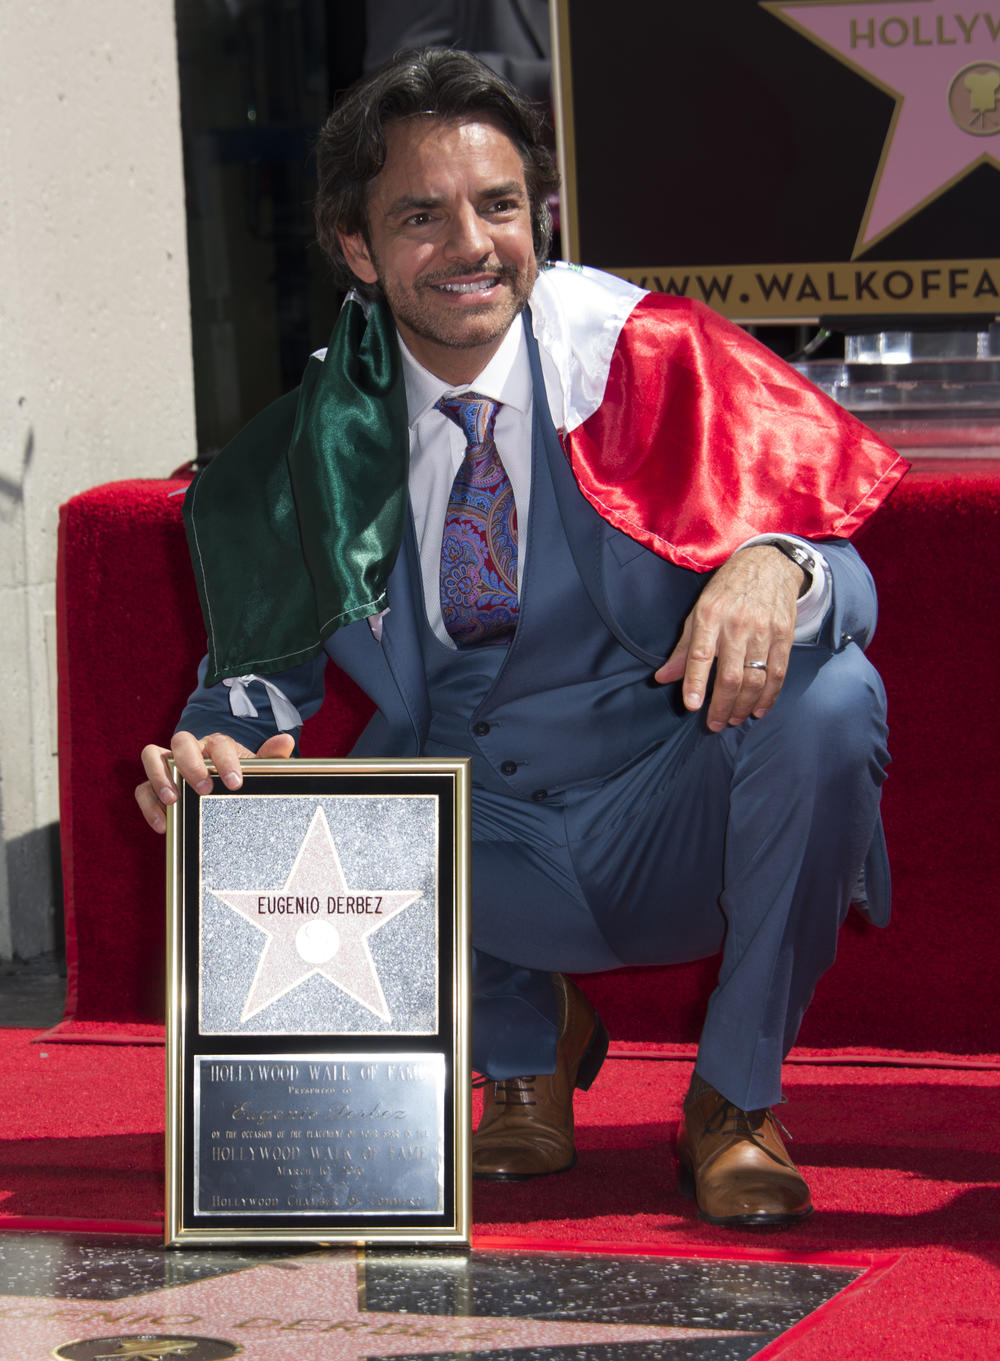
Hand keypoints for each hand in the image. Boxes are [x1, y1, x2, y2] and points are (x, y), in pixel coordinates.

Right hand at [135, 730, 295, 832]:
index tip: (235, 783)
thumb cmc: (238, 777)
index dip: (225, 761)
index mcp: (216, 745)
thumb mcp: (256, 771)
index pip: (218, 744)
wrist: (221, 790)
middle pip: (181, 741)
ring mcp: (168, 764)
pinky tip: (163, 825)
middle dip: (191, 764)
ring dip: (160, 776)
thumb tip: (286, 740)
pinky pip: (141, 789)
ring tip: (174, 801)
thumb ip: (270, 758)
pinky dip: (148, 805)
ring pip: (152, 756)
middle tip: (205, 789)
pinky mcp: (153, 785)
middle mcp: (190, 749)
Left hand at [654, 546, 805, 730]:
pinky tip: (759, 709)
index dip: (696, 683)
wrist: (770, 565)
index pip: (701, 655)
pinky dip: (769, 696)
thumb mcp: (699, 612)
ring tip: (734, 719)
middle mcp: (737, 624)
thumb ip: (684, 649)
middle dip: (722, 707)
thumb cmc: (727, 591)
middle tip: (714, 724)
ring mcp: (764, 631)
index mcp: (710, 616)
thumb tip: (663, 678)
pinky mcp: (784, 636)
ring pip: (755, 680)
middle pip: (730, 676)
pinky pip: (778, 673)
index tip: (692, 706)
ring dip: (744, 706)